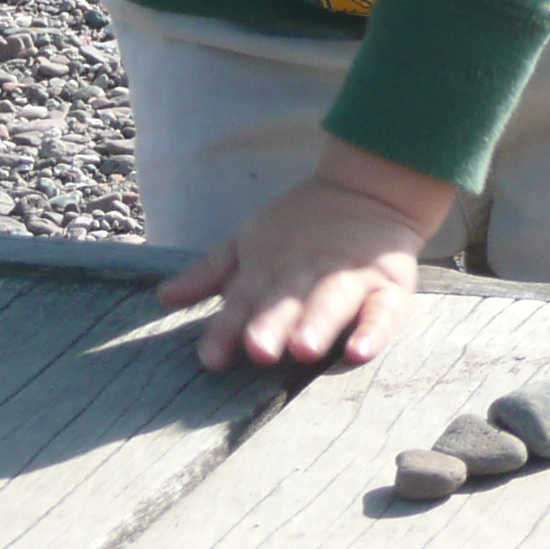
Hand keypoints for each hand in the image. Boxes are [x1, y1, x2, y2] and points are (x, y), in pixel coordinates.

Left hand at [156, 140, 456, 372]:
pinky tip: (359, 351)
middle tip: (259, 349)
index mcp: (269, 271)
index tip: (212, 359)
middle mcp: (306, 276)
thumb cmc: (300, 228)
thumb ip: (209, 274)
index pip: (243, 302)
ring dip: (317, 323)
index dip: (227, 329)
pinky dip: (374, 329)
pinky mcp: (387, 286)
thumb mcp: (247, 244)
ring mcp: (348, 280)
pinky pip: (384, 311)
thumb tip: (162, 296)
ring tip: (303, 349)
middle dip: (271, 325)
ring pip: (331, 302)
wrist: (370, 190)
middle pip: (286, 302)